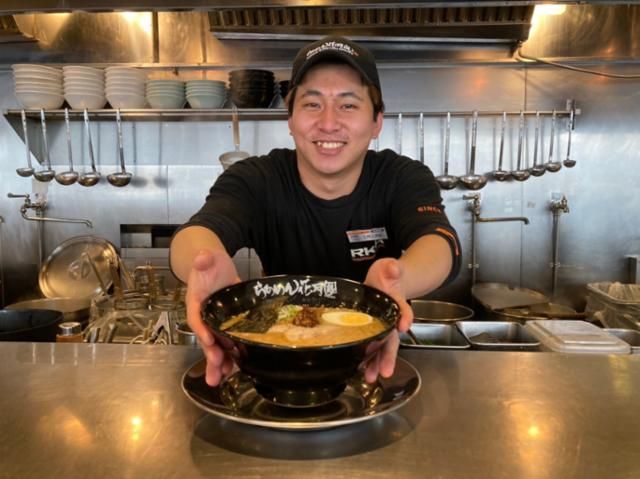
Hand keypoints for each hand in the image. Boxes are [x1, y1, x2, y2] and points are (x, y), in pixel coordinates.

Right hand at [185, 249, 240, 385]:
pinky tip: (234, 371)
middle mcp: (205, 317)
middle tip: (216, 369)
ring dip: (218, 364)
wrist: (215, 266)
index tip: (209, 339)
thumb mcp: (207, 257)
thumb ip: (204, 258)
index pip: (197, 317)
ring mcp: (216, 323)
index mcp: (197, 302)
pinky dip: (231, 358)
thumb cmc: (209, 263)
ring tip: (220, 380)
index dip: (202, 329)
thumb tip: (202, 257)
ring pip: (216, 347)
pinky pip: (228, 344)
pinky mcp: (228, 325)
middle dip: (210, 355)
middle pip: (205, 338)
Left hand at [363, 258, 412, 382]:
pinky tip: (361, 371)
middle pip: (392, 339)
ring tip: (371, 377)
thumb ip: (392, 268)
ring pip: (382, 348)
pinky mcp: (372, 332)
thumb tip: (393, 267)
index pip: (402, 311)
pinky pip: (370, 348)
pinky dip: (367, 360)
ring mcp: (382, 328)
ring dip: (377, 363)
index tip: (403, 325)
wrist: (385, 281)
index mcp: (396, 303)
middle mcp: (391, 319)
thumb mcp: (389, 267)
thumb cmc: (387, 275)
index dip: (404, 317)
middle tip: (386, 371)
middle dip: (389, 355)